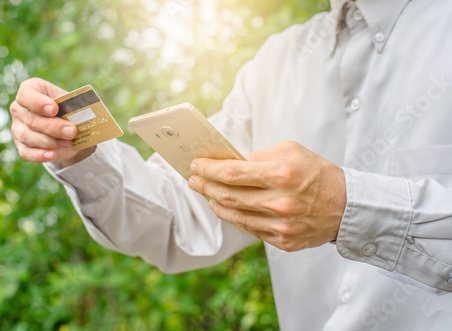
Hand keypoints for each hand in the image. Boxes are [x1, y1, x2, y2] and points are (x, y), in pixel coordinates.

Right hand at [10, 78, 95, 166]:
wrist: (71, 131)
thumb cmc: (70, 111)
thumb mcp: (74, 105)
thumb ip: (73, 107)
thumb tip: (77, 117)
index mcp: (32, 90)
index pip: (26, 94)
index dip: (38, 103)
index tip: (54, 109)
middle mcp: (20, 108)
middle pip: (31, 118)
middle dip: (53, 127)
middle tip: (71, 131)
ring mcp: (18, 127)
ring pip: (27, 136)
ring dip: (50, 141)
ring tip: (68, 144)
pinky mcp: (21, 145)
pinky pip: (26, 152)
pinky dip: (40, 155)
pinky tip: (52, 155)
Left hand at [188, 141, 345, 251]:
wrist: (347, 206)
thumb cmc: (317, 173)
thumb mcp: (291, 151)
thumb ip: (260, 156)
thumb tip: (233, 163)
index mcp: (281, 174)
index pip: (232, 173)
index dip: (208, 170)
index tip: (195, 165)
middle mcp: (279, 202)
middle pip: (228, 196)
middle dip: (205, 187)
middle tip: (193, 180)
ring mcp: (281, 225)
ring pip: (235, 216)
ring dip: (215, 204)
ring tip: (206, 194)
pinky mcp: (283, 241)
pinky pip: (250, 229)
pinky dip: (234, 218)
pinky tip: (227, 209)